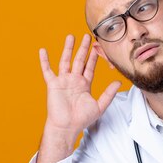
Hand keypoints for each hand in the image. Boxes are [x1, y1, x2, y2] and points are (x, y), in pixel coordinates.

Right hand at [36, 34, 120, 162]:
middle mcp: (74, 80)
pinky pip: (47, 70)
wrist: (67, 127)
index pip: (90, 67)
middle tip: (87, 36)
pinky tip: (43, 50)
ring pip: (65, 61)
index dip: (94, 57)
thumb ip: (109, 93)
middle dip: (83, 48)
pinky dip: (44, 60)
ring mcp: (63, 81)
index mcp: (84, 84)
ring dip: (68, 49)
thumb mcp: (99, 105)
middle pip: (79, 60)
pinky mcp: (53, 84)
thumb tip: (119, 82)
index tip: (98, 46)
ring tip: (71, 36)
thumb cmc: (81, 119)